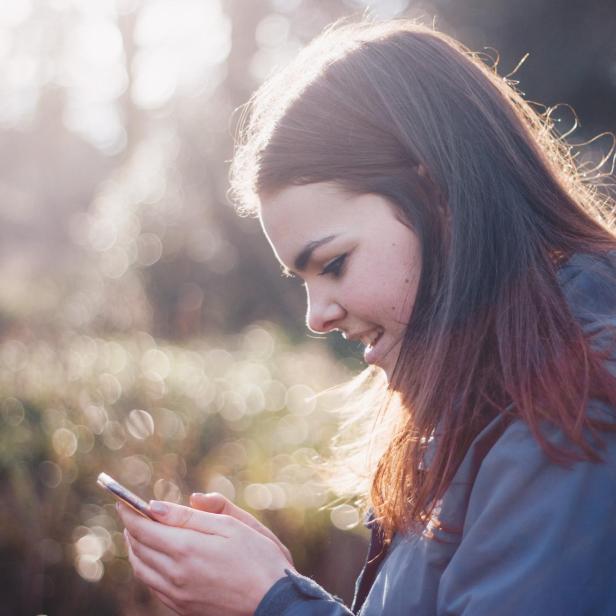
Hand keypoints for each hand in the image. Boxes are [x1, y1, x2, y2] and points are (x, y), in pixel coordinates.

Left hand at [117, 501, 294, 615]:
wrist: (274, 601)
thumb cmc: (258, 557)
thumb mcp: (230, 525)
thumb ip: (191, 515)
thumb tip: (155, 506)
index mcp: (186, 549)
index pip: (143, 528)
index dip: (129, 512)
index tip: (121, 499)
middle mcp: (175, 574)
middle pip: (138, 548)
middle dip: (131, 527)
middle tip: (129, 512)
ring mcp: (177, 595)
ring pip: (141, 569)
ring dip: (134, 548)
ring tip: (138, 532)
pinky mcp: (182, 608)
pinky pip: (152, 585)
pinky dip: (145, 567)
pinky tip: (153, 559)